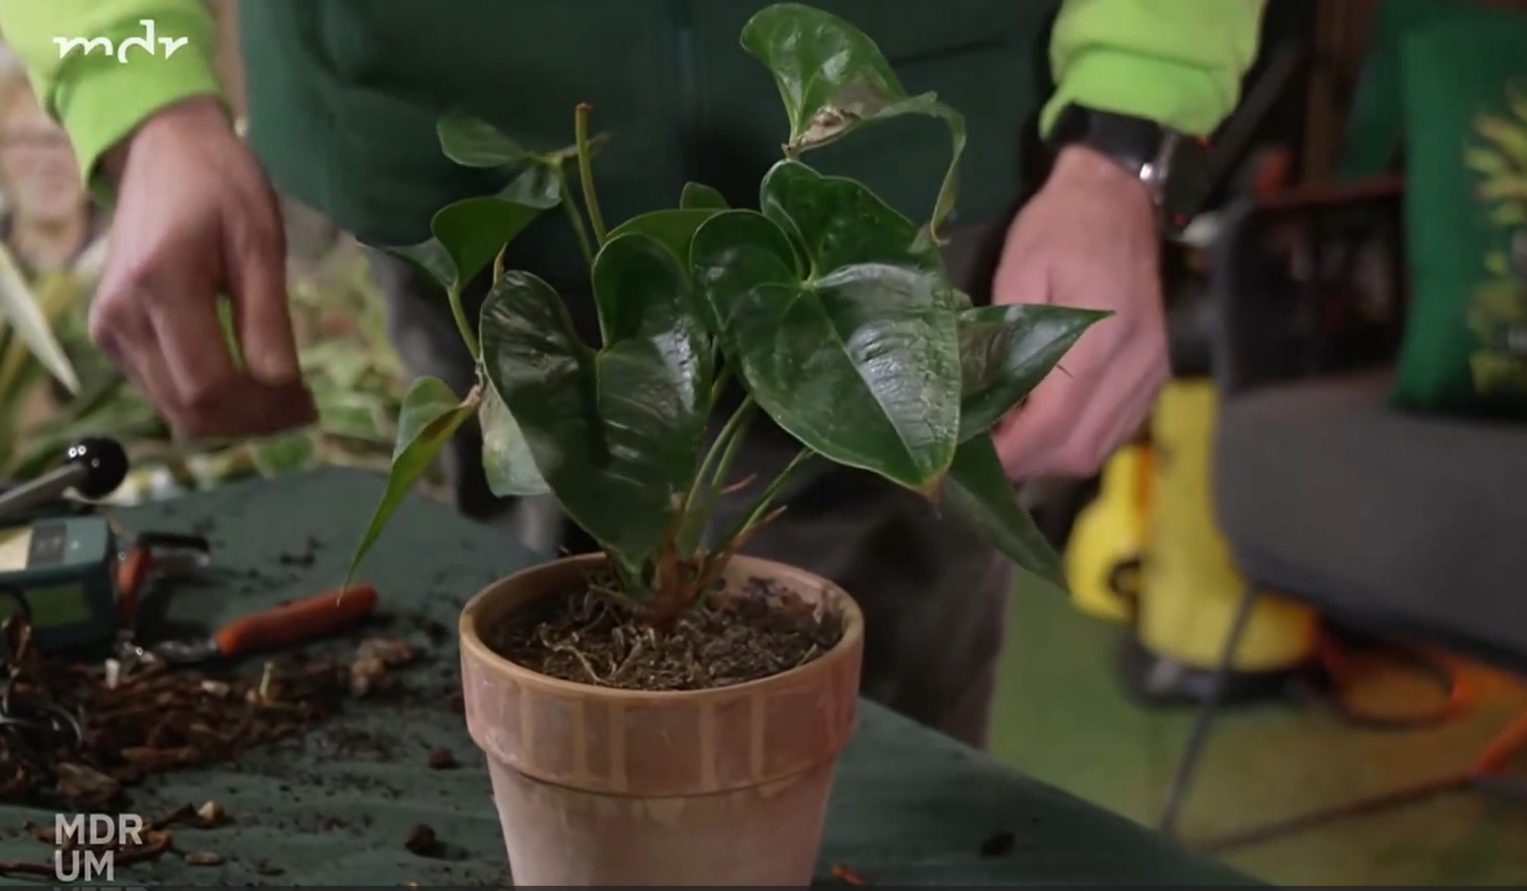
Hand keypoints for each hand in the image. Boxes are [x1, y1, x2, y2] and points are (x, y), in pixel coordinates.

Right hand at [92, 96, 316, 438]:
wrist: (162, 152)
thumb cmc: (222, 188)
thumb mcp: (262, 244)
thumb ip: (268, 319)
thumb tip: (284, 387)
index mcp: (160, 286)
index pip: (209, 385)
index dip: (263, 410)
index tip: (309, 406)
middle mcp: (122, 316)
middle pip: (189, 409)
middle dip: (251, 422)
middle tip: (302, 410)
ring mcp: (109, 329)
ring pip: (173, 410)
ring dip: (231, 419)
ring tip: (281, 402)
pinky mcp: (109, 335)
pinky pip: (161, 391)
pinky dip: (206, 401)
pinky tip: (245, 384)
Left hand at [990, 146, 1167, 479]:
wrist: (1120, 195)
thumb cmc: (1061, 226)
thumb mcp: (1018, 271)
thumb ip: (1004, 339)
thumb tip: (980, 401)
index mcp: (1098, 338)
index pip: (1051, 425)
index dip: (1011, 452)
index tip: (974, 455)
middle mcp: (1135, 364)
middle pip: (1079, 450)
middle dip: (1029, 462)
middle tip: (987, 452)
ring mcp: (1152, 371)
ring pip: (1100, 448)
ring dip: (1053, 456)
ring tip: (1013, 440)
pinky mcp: (1157, 372)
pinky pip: (1117, 429)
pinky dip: (1080, 438)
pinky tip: (1049, 424)